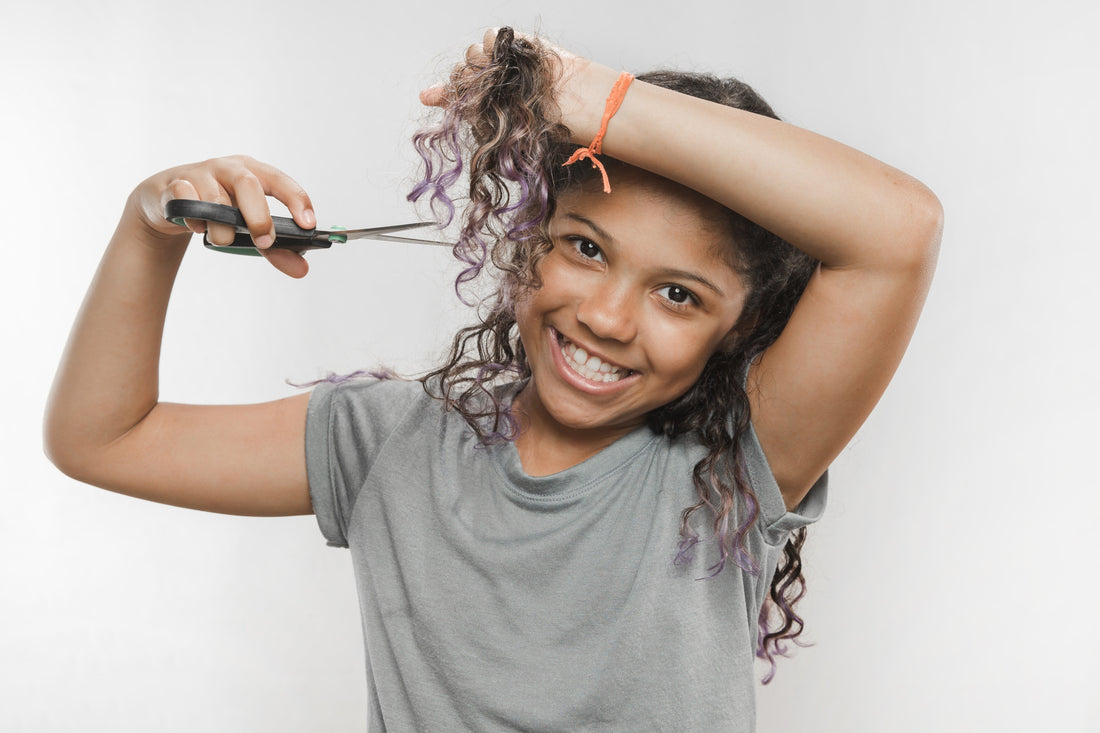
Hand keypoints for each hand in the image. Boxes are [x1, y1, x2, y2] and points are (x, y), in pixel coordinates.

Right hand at [129, 155, 315, 278]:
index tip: (308, 225)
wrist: (170, 201)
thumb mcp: (248, 227)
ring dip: (222, 229)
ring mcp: (200, 174)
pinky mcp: (175, 185)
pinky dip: (194, 220)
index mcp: (253, 172)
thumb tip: (302, 269)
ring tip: (222, 239)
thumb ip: (276, 249)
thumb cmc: (219, 210)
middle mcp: (228, 168)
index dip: (296, 200)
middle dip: (259, 217)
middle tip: (264, 242)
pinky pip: (186, 201)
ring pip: (215, 200)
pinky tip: (197, 227)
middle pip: (247, 184)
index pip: (280, 180)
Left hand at [418, 28, 606, 143]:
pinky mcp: (512, 43)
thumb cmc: (532, 117)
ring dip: (482, 64)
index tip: (472, 97)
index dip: (457, 89)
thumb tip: (423, 96)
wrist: (565, 101)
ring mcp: (498, 61)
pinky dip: (495, 45)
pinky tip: (507, 58)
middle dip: (469, 78)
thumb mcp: (487, 116)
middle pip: (460, 69)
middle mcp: (488, 80)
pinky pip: (490, 36)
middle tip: (491, 89)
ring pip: (471, 53)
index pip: (454, 86)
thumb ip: (454, 100)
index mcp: (481, 101)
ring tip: (504, 77)